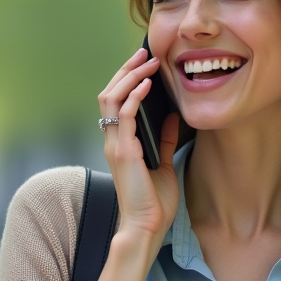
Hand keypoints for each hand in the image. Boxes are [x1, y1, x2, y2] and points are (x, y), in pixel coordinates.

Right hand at [97, 47, 180, 245]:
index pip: (116, 102)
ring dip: (130, 76)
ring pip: (112, 98)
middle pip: (109, 93)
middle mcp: (112, 140)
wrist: (146, 227)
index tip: (144, 63)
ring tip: (148, 61)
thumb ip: (163, 140)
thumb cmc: (153, 203)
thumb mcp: (163, 164)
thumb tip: (171, 116)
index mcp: (119, 143)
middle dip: (126, 70)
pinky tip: (148, 83)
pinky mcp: (123, 150)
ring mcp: (115, 144)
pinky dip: (135, 95)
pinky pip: (124, 113)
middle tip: (145, 53)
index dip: (127, 79)